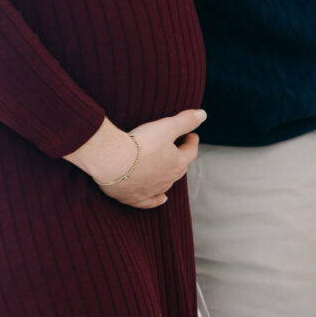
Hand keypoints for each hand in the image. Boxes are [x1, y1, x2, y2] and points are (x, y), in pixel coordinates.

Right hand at [68, 110, 204, 209]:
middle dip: (181, 157)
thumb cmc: (140, 144)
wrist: (113, 163)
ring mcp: (153, 190)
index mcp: (178, 163)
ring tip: (168, 167)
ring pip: (167, 184)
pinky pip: (150, 202)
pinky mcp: (136, 198)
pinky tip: (162, 199)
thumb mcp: (166, 127)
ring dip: (169, 175)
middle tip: (178, 147)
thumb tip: (202, 114)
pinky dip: (157, 200)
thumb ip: (185, 121)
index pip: (191, 151)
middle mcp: (168, 179)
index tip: (191, 135)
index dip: (191, 141)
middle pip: (180, 168)